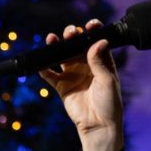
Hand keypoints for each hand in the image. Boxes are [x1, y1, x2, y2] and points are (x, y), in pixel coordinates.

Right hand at [38, 20, 124, 150]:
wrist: (99, 125)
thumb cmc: (109, 103)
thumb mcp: (107, 80)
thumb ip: (99, 62)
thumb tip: (97, 42)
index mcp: (101, 61)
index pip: (95, 40)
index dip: (93, 30)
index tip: (90, 25)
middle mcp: (86, 65)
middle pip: (76, 45)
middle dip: (72, 36)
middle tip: (69, 32)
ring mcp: (73, 75)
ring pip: (61, 56)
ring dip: (56, 47)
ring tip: (51, 39)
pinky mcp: (62, 87)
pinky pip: (50, 75)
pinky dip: (44, 69)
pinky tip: (40, 63)